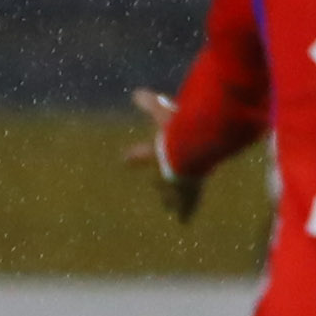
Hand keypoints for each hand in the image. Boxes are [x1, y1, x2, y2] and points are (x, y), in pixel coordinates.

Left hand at [125, 89, 199, 222]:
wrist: (189, 153)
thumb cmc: (176, 133)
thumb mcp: (163, 114)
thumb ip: (150, 103)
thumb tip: (135, 93)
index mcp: (155, 154)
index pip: (140, 154)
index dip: (134, 155)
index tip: (125, 159)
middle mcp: (162, 173)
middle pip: (159, 181)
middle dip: (159, 185)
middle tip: (157, 188)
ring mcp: (175, 185)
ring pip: (171, 196)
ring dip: (170, 202)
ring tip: (170, 210)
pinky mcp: (190, 193)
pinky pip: (188, 205)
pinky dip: (186, 213)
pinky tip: (183, 223)